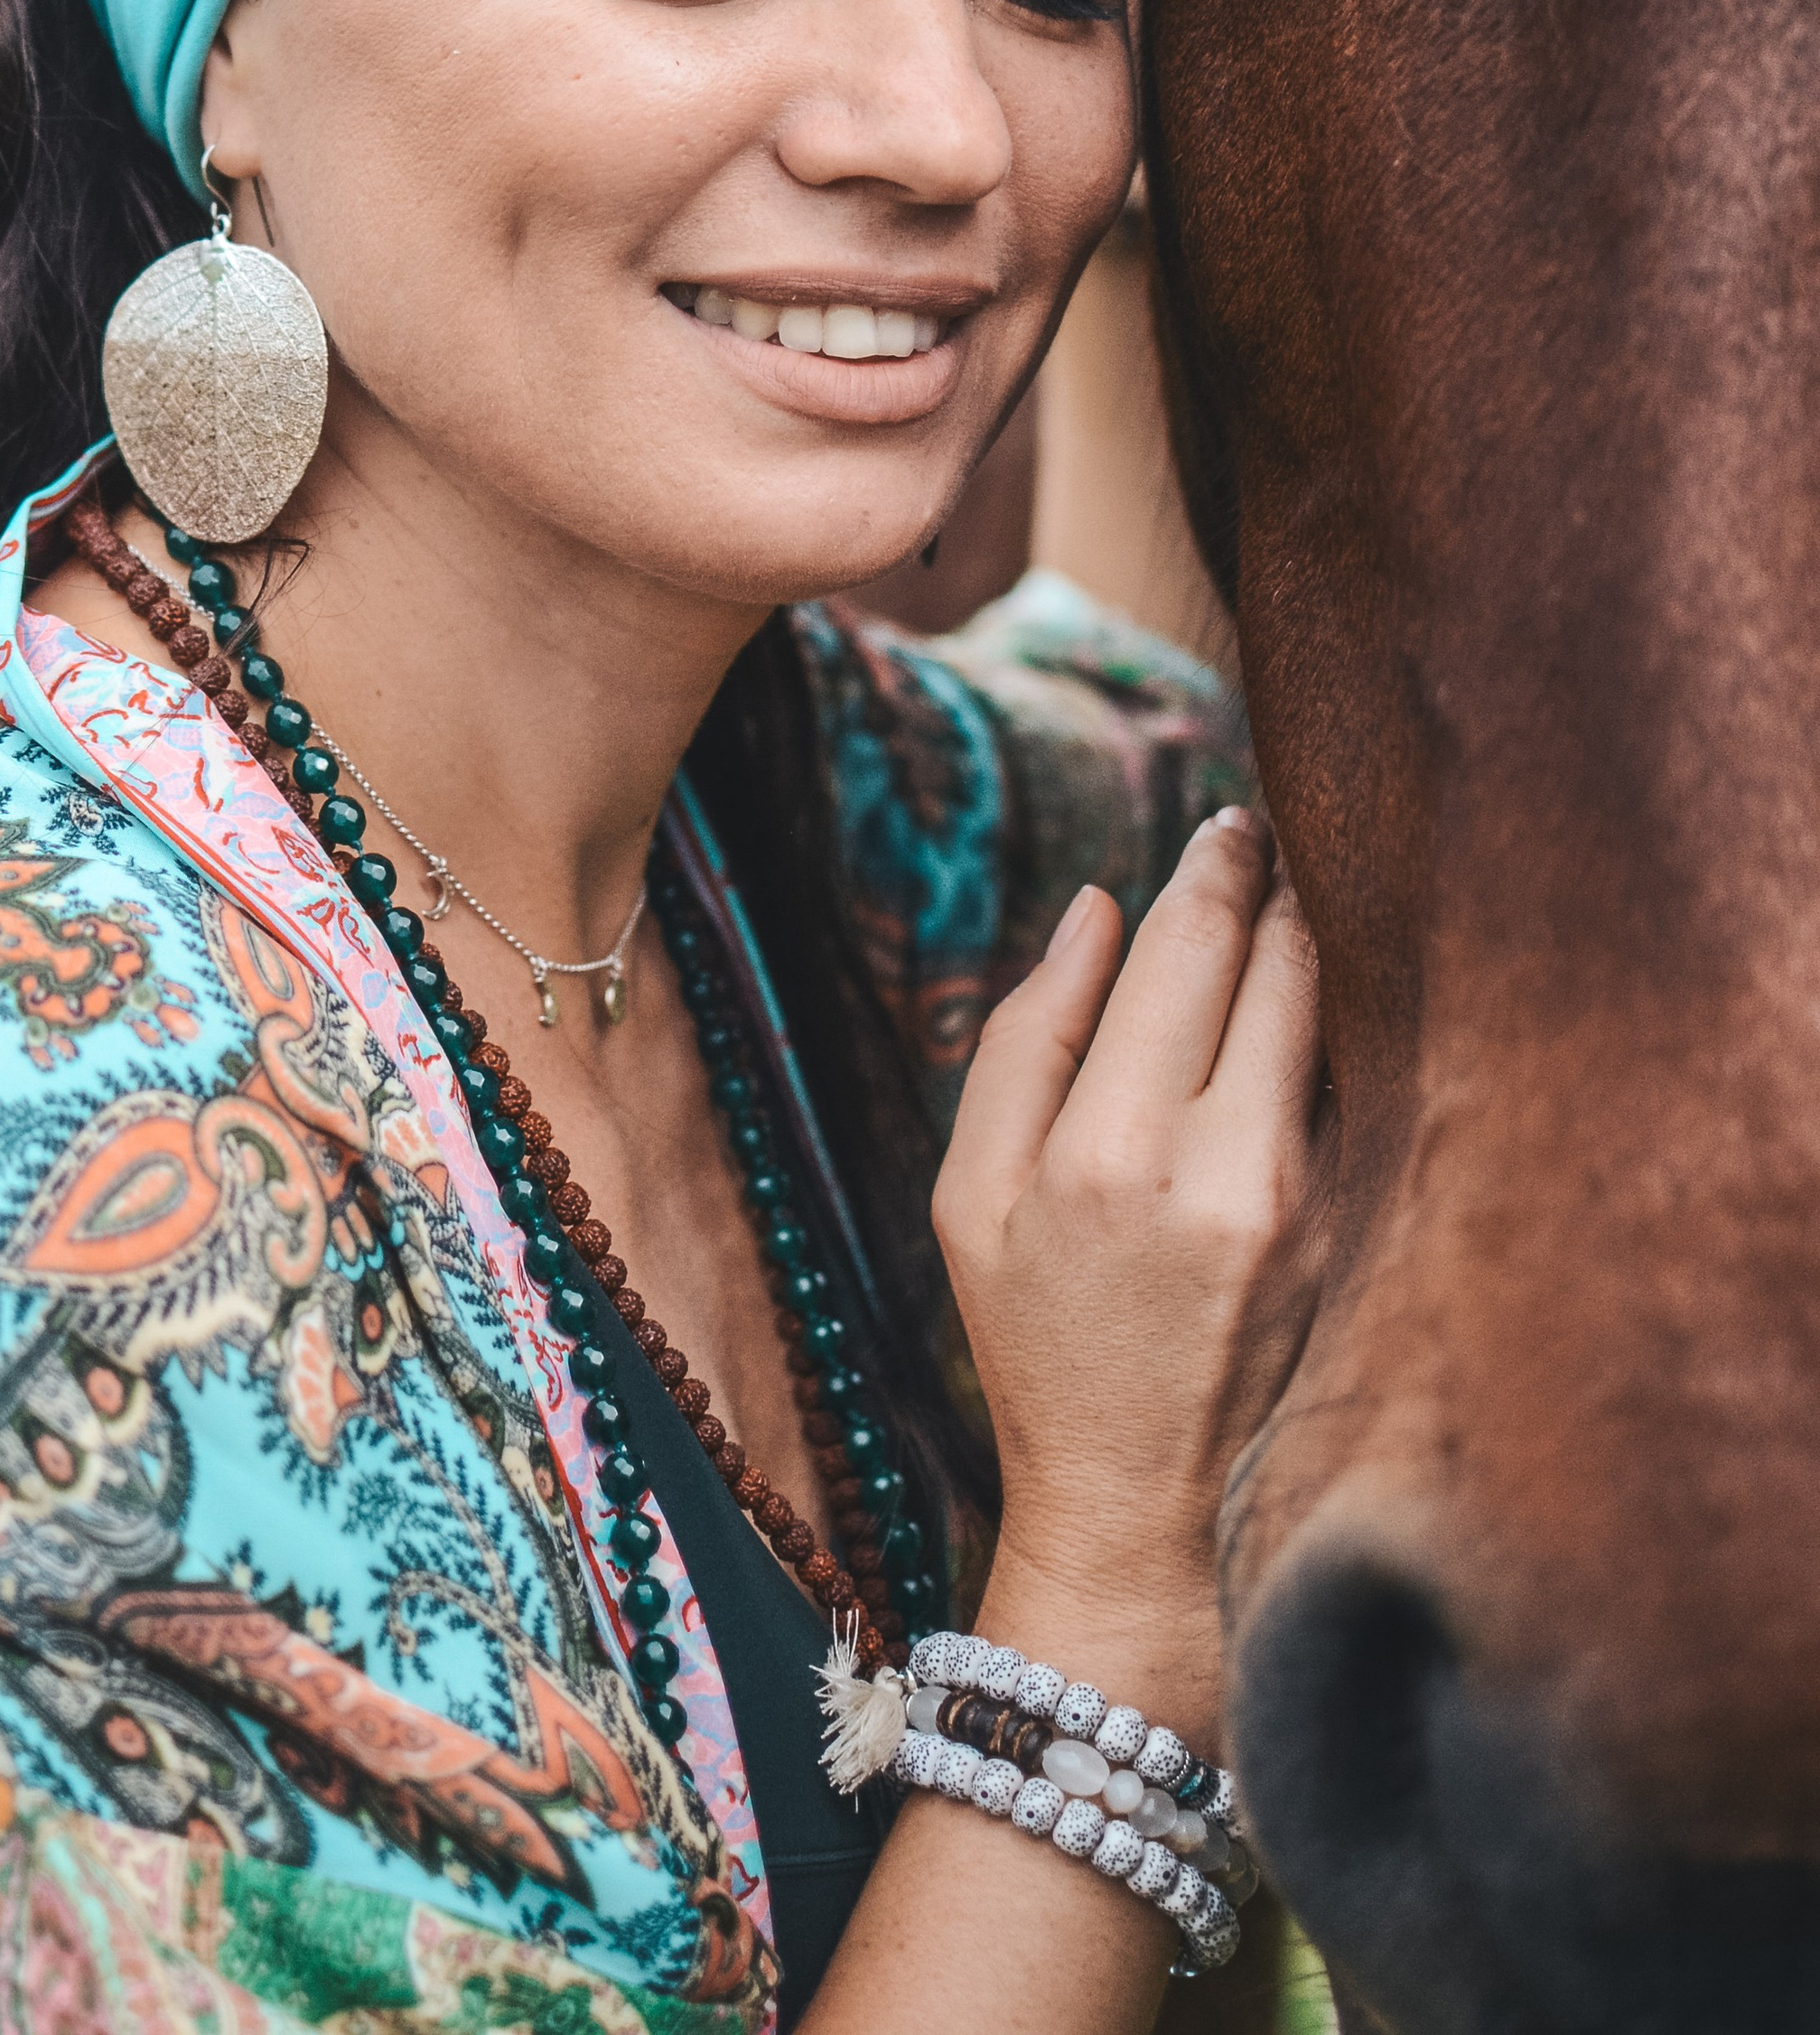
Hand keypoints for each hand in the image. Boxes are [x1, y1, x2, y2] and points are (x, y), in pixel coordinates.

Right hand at [931, 810, 1322, 1744]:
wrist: (1141, 1512)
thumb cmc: (1038, 1343)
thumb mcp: (975, 1197)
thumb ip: (1028, 1037)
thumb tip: (1098, 907)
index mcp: (1112, 1150)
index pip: (1193, 947)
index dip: (1217, 866)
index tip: (1230, 820)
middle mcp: (1225, 1168)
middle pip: (1284, 965)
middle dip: (1282, 888)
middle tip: (1276, 836)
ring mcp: (1309, 1208)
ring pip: (1337, 1022)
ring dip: (1324, 952)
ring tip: (1305, 904)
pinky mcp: (1357, 1240)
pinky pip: (1357, 1097)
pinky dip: (1344, 1040)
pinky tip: (1327, 1018)